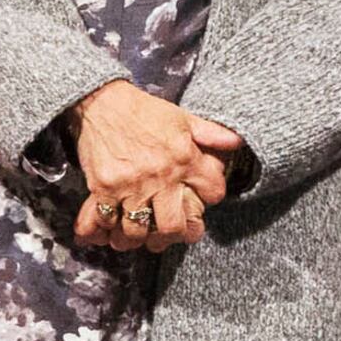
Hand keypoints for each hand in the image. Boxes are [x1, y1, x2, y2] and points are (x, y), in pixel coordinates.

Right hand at [71, 79, 240, 249]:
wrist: (104, 103)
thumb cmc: (146, 111)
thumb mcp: (184, 118)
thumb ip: (212, 134)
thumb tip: (237, 143)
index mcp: (184, 157)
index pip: (212, 192)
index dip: (210, 199)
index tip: (201, 201)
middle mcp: (159, 176)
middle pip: (172, 226)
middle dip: (173, 235)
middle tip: (170, 233)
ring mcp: (129, 185)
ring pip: (136, 232)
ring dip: (137, 238)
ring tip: (140, 234)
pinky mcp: (103, 188)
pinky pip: (103, 222)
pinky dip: (105, 232)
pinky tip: (109, 231)